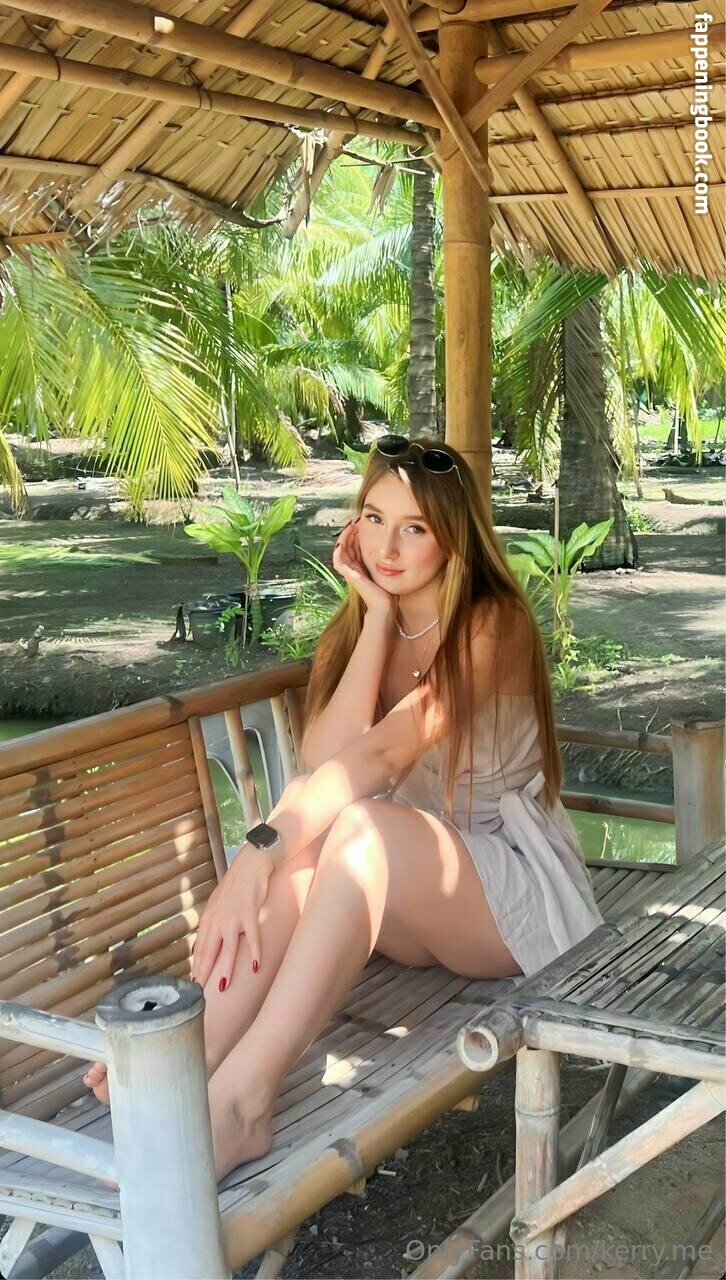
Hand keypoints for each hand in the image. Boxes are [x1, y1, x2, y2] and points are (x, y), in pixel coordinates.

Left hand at [190, 845, 273, 988]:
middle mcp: (217, 919)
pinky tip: (256, 965)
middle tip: (200, 992)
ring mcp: (233, 917)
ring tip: (223, 986)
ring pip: (228, 948)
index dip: (197, 967)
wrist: (250, 864)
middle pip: (209, 951)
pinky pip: (252, 936)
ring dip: (226, 969)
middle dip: (204, 973)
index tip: (194, 984)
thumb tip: (209, 943)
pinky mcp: (249, 913)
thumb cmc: (236, 885)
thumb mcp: (218, 905)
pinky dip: (254, 951)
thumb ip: (213, 924)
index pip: (200, 948)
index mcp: (209, 919)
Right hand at [333, 518, 397, 619]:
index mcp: (361, 565)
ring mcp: (351, 572)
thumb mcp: (386, 569)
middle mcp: (354, 567)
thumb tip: (390, 546)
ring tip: (351, 527)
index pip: (353, 545)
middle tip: (355, 521)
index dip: (355, 533)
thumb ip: (384, 559)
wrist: (386, 605)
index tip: (361, 522)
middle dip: (350, 532)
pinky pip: (339, 563)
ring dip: (344, 538)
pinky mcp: (351, 577)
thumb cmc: (388, 589)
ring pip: (340, 551)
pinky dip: (338, 553)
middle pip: (346, 545)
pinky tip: (342, 543)